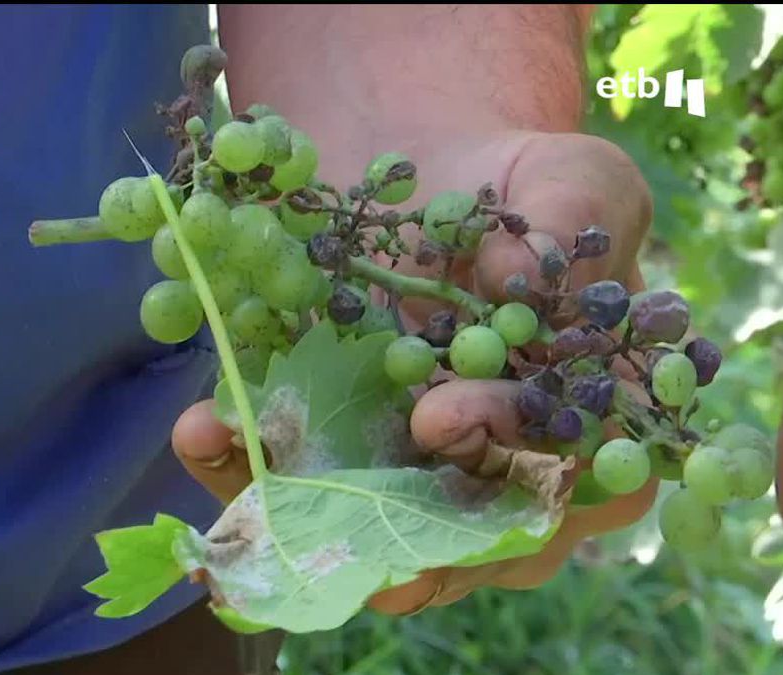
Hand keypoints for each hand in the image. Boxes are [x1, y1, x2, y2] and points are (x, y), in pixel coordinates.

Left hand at [171, 128, 659, 613]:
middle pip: (463, 536)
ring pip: (365, 531)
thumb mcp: (572, 178)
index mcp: (581, 423)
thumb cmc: (517, 189)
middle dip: (394, 523)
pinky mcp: (331, 447)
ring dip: (300, 514)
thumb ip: (577, 219)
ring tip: (245, 463)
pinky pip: (288, 480)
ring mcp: (408, 470)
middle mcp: (498, 469)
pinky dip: (241, 464)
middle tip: (336, 481)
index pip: (572, 476)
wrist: (423, 170)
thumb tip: (520, 272)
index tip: (442, 414)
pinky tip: (200, 429)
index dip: (511, 462)